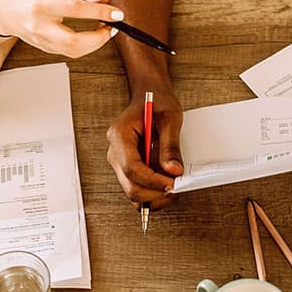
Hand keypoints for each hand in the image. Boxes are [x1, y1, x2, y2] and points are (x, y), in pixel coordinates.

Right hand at [0, 0, 121, 57]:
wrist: (5, 11)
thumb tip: (104, 0)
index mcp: (42, 4)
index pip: (75, 10)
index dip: (99, 12)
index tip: (117, 13)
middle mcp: (40, 26)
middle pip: (74, 42)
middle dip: (99, 38)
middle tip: (112, 27)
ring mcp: (40, 41)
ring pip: (73, 52)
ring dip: (95, 43)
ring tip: (104, 29)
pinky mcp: (44, 49)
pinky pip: (69, 52)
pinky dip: (85, 45)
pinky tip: (91, 36)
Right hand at [106, 86, 183, 209]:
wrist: (150, 95)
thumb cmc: (157, 101)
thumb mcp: (169, 117)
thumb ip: (170, 145)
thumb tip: (173, 171)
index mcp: (120, 135)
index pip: (131, 168)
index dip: (152, 180)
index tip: (172, 183)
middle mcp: (115, 151)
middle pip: (130, 185)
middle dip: (155, 193)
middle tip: (177, 188)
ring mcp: (120, 162)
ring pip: (133, 192)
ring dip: (154, 196)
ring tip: (174, 187)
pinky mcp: (128, 168)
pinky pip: (137, 188)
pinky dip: (153, 193)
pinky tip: (166, 184)